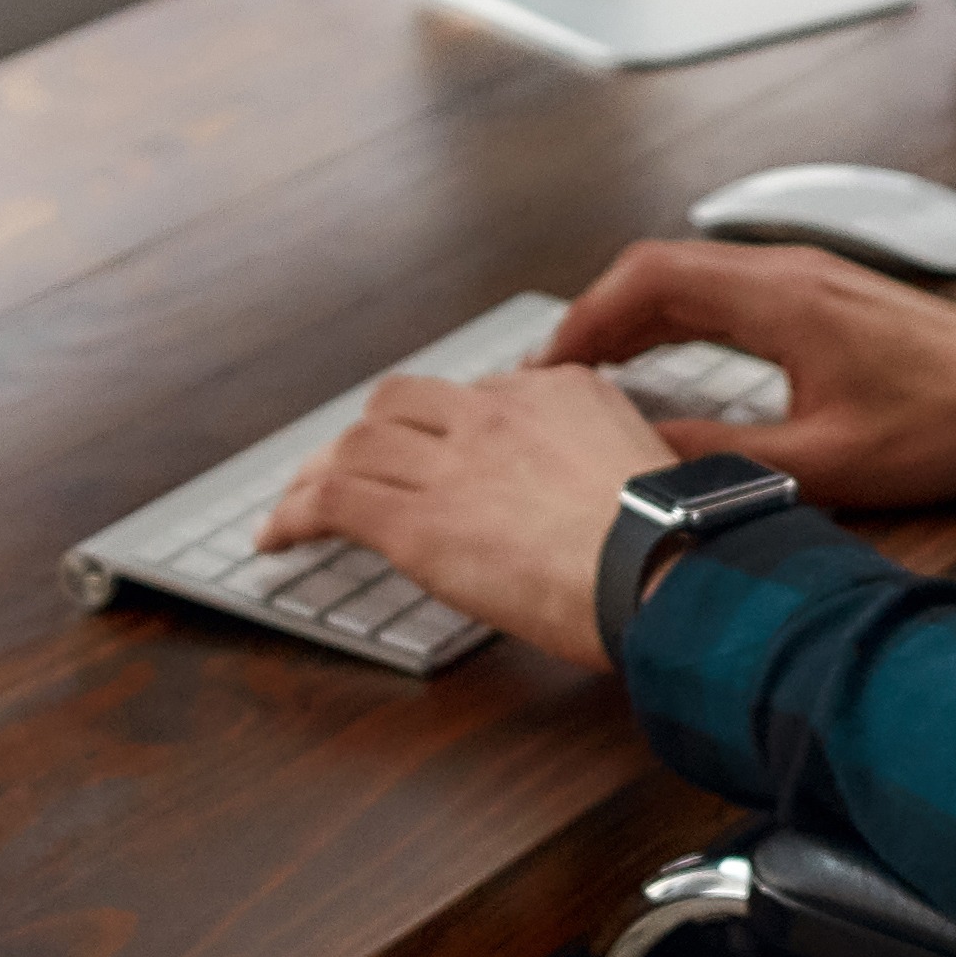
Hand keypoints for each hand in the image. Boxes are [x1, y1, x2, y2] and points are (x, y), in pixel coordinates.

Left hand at [266, 366, 679, 673]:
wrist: (665, 564)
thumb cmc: (677, 539)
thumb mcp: (654, 467)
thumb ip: (613, 459)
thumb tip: (609, 493)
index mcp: (558, 392)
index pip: (476, 396)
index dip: (442, 427)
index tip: (430, 452)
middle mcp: (494, 413)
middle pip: (400, 402)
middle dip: (366, 433)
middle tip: (345, 466)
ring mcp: (451, 464)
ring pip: (356, 446)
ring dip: (318, 474)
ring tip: (299, 504)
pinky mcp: (418, 521)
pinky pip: (333, 501)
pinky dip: (295, 515)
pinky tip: (278, 538)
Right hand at [540, 241, 955, 509]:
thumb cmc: (949, 426)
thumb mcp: (824, 462)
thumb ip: (723, 460)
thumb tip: (642, 463)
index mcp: (781, 298)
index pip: (648, 278)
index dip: (584, 319)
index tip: (548, 366)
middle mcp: (790, 271)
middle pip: (660, 269)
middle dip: (597, 319)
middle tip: (555, 375)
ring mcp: (810, 277)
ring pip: (694, 276)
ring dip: (637, 318)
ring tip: (596, 374)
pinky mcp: (828, 295)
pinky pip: (729, 290)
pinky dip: (682, 319)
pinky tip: (671, 364)